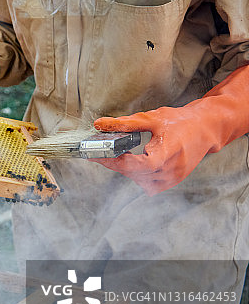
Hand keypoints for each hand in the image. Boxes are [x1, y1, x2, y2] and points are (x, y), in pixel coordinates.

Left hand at [93, 65, 248, 194]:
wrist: (205, 129)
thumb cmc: (180, 121)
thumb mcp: (151, 118)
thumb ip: (124, 123)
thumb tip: (99, 124)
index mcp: (167, 152)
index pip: (136, 165)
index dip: (115, 162)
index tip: (99, 155)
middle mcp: (171, 170)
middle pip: (134, 173)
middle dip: (116, 163)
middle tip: (102, 152)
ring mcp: (173, 178)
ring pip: (139, 180)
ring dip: (126, 170)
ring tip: (120, 155)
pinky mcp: (172, 181)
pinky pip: (148, 184)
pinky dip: (137, 175)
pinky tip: (135, 162)